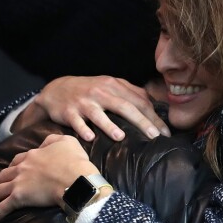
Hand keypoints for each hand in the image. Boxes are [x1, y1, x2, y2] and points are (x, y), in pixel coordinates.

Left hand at [0, 134, 99, 222]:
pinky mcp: (19, 198)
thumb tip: (44, 144)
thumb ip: (53, 140)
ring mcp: (19, 183)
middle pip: (4, 174)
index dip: (15, 165)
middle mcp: (22, 168)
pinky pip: (2, 209)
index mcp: (33, 155)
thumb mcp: (67, 141)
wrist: (77, 179)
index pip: (19, 159)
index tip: (14, 170)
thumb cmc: (75, 161)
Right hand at [15, 76, 169, 141]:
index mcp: (114, 86)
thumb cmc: (89, 91)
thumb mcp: (110, 86)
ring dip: (109, 125)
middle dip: (141, 122)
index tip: (165, 133)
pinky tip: (90, 137)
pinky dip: (83, 129)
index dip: (153, 117)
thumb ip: (130, 94)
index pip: (138, 101)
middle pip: (124, 106)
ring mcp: (84, 102)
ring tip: (121, 137)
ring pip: (99, 114)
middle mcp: (100, 92)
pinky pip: (76, 121)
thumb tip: (153, 105)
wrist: (57, 90)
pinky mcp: (69, 111)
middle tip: (154, 137)